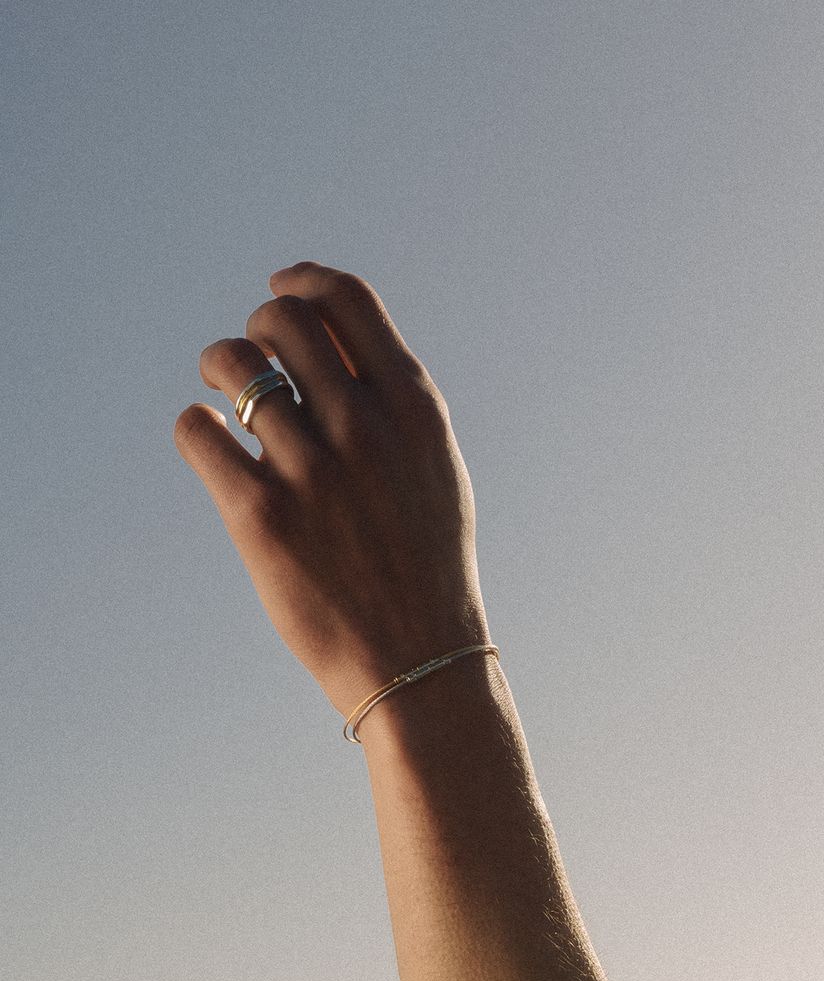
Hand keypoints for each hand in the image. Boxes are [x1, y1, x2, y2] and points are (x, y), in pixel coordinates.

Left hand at [174, 262, 490, 726]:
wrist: (419, 664)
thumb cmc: (425, 566)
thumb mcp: (435, 472)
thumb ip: (391, 403)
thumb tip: (328, 340)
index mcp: (414, 409)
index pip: (346, 300)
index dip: (302, 282)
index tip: (279, 289)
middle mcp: (363, 427)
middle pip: (281, 320)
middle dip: (256, 332)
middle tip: (253, 367)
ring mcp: (311, 469)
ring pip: (228, 362)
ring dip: (217, 371)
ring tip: (226, 403)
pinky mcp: (261, 514)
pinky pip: (197, 430)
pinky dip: (196, 428)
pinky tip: (213, 448)